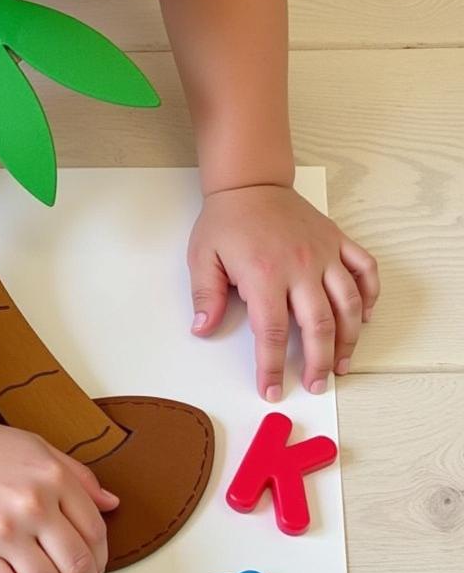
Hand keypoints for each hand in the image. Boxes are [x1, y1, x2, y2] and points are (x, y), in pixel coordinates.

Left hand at [187, 184, 379, 399]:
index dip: (272, 366)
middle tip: (316, 385)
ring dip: (350, 338)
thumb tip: (202, 329)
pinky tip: (365, 318)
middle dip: (318, 362)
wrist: (250, 183)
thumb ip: (205, 296)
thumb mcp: (202, 258)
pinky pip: (365, 269)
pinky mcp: (337, 241)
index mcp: (264, 275)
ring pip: (349, 303)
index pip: (272, 332)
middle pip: (318, 325)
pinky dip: (370, 295)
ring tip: (342, 364)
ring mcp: (323, 253)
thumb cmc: (225, 222)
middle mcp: (300, 267)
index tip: (271, 390)